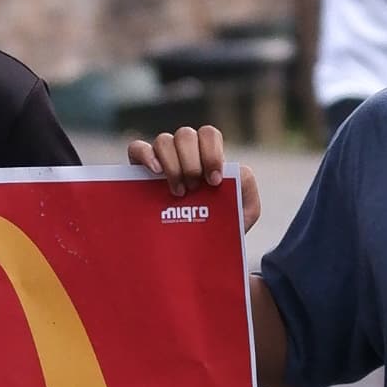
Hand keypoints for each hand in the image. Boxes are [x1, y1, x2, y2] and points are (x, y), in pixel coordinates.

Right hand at [126, 126, 260, 230]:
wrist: (197, 251)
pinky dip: (146, 156)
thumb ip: (248, 187)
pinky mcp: (139, 169)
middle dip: (191, 162)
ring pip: (163, 140)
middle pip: (186, 135)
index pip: (208, 135)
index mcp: (208, 156)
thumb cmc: (220, 227)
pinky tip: (156, 173)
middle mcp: (184, 152)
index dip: (211, 153)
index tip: (214, 181)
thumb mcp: (245, 212)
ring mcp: (161, 159)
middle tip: (195, 189)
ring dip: (172, 164)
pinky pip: (137, 149)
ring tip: (178, 192)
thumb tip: (236, 168)